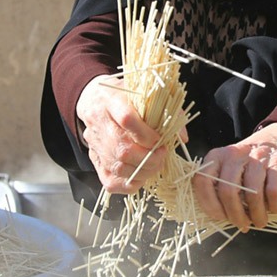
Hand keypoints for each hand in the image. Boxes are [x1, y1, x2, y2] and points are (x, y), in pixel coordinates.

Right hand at [76, 74, 167, 193]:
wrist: (93, 99)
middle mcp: (98, 122)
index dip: (147, 135)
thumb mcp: (146, 94)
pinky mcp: (94, 159)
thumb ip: (168, 111)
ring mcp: (94, 143)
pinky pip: (110, 181)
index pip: (127, 119)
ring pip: (118, 166)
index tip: (160, 140)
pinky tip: (141, 175)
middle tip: (161, 156)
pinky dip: (130, 183)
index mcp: (111, 100)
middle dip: (148, 158)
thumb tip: (182, 137)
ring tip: (155, 165)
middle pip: (122, 149)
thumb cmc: (125, 96)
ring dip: (143, 171)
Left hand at [192, 123, 276, 231]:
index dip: (209, 204)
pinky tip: (273, 210)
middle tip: (242, 225)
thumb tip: (218, 219)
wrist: (275, 141)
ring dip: (256, 215)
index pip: (203, 181)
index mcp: (216, 157)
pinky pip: (273, 192)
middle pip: (228, 191)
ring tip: (259, 222)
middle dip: (235, 215)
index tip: (220, 217)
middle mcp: (234, 154)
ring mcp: (257, 158)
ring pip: (252, 193)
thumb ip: (219, 189)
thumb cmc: (247, 165)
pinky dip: (274, 206)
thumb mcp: (227, 170)